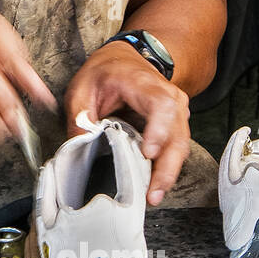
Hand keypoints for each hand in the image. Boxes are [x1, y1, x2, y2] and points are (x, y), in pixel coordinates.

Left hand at [64, 43, 190, 204]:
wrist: (125, 60)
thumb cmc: (105, 73)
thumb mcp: (82, 88)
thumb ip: (79, 118)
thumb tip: (78, 149)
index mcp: (143, 84)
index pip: (161, 106)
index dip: (158, 130)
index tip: (148, 153)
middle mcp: (169, 97)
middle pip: (176, 134)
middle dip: (166, 167)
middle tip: (152, 194)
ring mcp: (177, 112)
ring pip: (180, 146)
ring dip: (168, 174)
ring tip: (152, 196)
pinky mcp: (175, 126)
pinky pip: (175, 149)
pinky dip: (166, 169)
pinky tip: (153, 187)